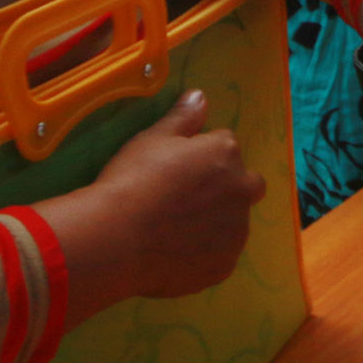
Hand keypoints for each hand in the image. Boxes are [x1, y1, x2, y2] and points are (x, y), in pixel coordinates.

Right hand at [42, 88, 264, 325]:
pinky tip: (173, 253)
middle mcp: (241, 191)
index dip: (202, 158)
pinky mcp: (224, 267)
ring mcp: (236, 232)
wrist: (117, 238)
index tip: (179, 170)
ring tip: (174, 230)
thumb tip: (200, 96)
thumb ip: (183, 118)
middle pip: (245, 185)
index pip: (225, 147)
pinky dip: (203, 254)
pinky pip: (219, 256)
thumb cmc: (133, 179)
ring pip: (233, 224)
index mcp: (226, 154)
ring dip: (215, 223)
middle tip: (186, 200)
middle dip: (226, 189)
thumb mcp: (153, 139)